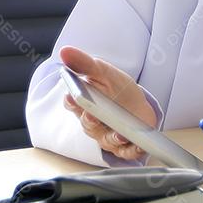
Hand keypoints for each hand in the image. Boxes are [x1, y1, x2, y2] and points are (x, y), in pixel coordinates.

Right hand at [59, 45, 156, 160]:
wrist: (138, 105)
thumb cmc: (117, 89)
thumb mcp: (103, 72)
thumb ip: (84, 63)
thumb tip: (64, 51)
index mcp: (84, 103)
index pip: (72, 104)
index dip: (71, 101)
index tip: (72, 96)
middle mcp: (92, 123)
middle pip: (88, 124)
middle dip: (90, 120)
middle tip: (92, 114)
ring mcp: (107, 136)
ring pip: (106, 140)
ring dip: (112, 138)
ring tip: (120, 133)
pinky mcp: (124, 146)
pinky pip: (126, 151)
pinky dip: (132, 150)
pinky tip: (138, 145)